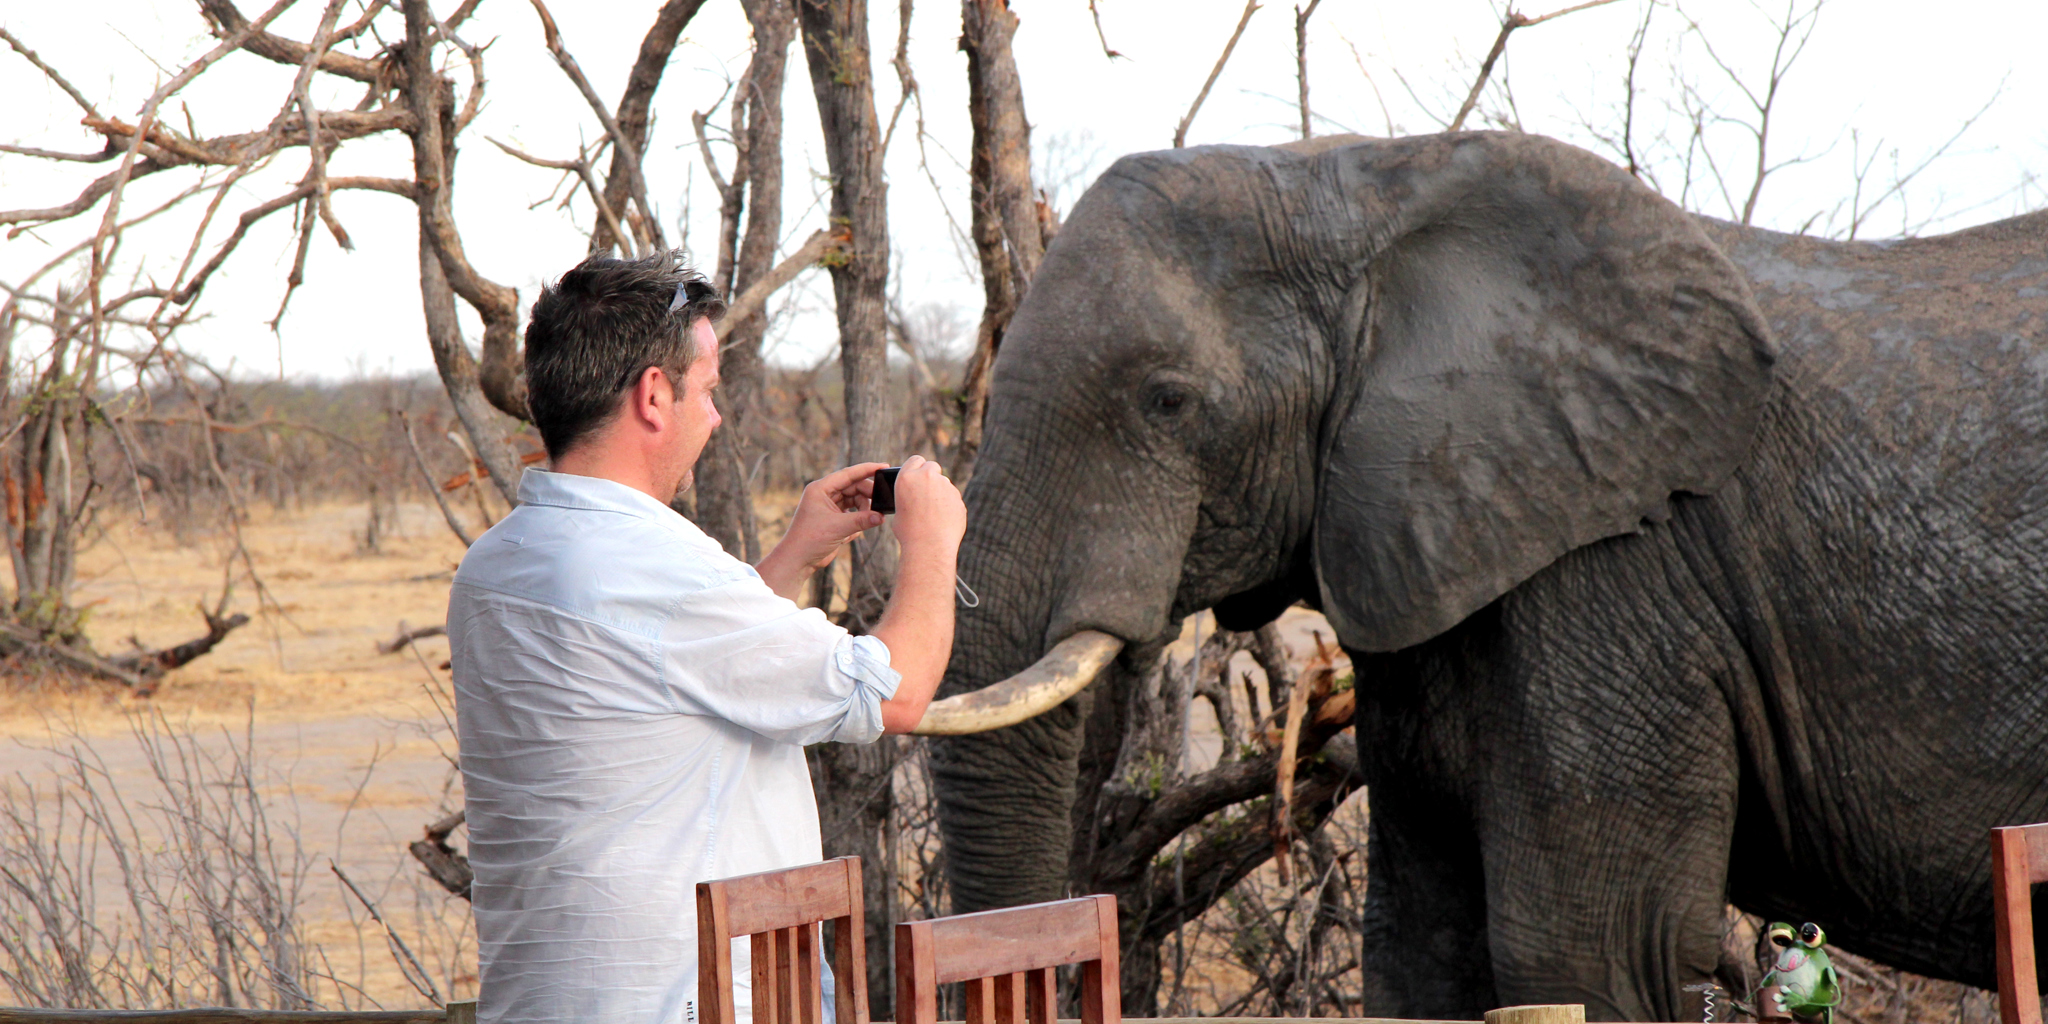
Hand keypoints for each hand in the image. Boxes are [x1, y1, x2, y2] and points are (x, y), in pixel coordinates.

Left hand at [754, 463, 886, 598]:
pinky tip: (850, 534)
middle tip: (880, 505)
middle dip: (866, 496)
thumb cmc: (809, 540)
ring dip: (862, 511)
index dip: (867, 469)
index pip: (848, 474)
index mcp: (820, 489)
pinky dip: (856, 522)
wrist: (798, 561)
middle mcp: (824, 495)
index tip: (883, 466)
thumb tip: (881, 517)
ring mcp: (829, 507)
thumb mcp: (838, 527)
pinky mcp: (833, 520)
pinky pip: (852, 514)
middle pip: (853, 487)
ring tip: (866, 522)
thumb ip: (862, 520)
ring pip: (854, 501)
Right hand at [886, 455, 965, 558]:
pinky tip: (944, 519)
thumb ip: (908, 498)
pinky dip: (949, 504)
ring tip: (934, 513)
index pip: (915, 460)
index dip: (917, 467)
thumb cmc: (909, 533)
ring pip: (944, 483)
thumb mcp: (899, 511)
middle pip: (932, 466)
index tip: (918, 475)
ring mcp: (945, 486)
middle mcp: (927, 477)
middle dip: (930, 476)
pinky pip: (953, 497)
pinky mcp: (958, 497)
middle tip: (927, 491)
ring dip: (940, 491)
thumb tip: (914, 499)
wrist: (929, 547)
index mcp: (907, 478)